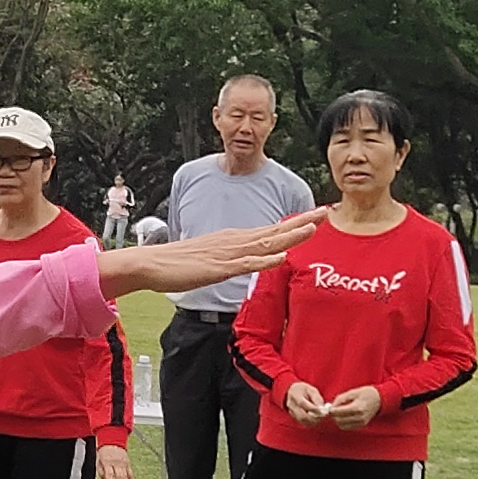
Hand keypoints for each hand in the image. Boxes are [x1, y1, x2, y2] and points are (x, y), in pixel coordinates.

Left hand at [96, 440, 135, 478]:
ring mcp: (123, 463)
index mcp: (108, 462)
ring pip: (126, 475)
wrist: (112, 441)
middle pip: (119, 476)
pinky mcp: (128, 463)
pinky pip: (130, 472)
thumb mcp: (98, 460)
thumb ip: (100, 470)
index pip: (109, 474)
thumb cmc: (103, 452)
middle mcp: (116, 463)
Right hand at [99, 214, 322, 297]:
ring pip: (266, 244)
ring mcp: (227, 253)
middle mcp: (235, 241)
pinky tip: (281, 257)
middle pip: (275, 230)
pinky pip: (246, 264)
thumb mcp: (210, 258)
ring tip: (313, 228)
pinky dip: (265, 261)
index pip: (271, 230)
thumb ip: (230, 259)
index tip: (316, 217)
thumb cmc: (177, 263)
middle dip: (302, 221)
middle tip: (327, 211)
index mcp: (234, 239)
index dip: (295, 223)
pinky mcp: (217, 267)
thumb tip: (244, 261)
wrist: (150, 263)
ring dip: (290, 236)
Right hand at [284, 380, 330, 425]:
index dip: (313, 409)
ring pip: (302, 420)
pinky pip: (302, 422)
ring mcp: (291, 411)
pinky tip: (315, 418)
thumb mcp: (312, 390)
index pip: (303, 404)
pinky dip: (309, 422)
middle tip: (322, 416)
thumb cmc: (304, 390)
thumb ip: (317, 398)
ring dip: (312, 421)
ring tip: (319, 417)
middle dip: (314, 418)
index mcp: (295, 395)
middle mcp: (291, 404)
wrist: (293, 392)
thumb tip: (322, 408)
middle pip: (301, 415)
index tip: (322, 411)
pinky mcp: (293, 416)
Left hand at [324, 385, 382, 430]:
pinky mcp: (362, 425)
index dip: (331, 410)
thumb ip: (341, 399)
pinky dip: (343, 423)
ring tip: (338, 413)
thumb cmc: (366, 393)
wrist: (379, 399)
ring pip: (342, 425)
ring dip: (337, 420)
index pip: (338, 412)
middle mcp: (359, 417)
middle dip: (333, 416)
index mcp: (357, 407)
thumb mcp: (352, 392)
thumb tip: (331, 406)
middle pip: (339, 420)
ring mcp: (361, 422)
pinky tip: (343, 416)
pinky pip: (348, 427)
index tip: (329, 407)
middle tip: (332, 410)